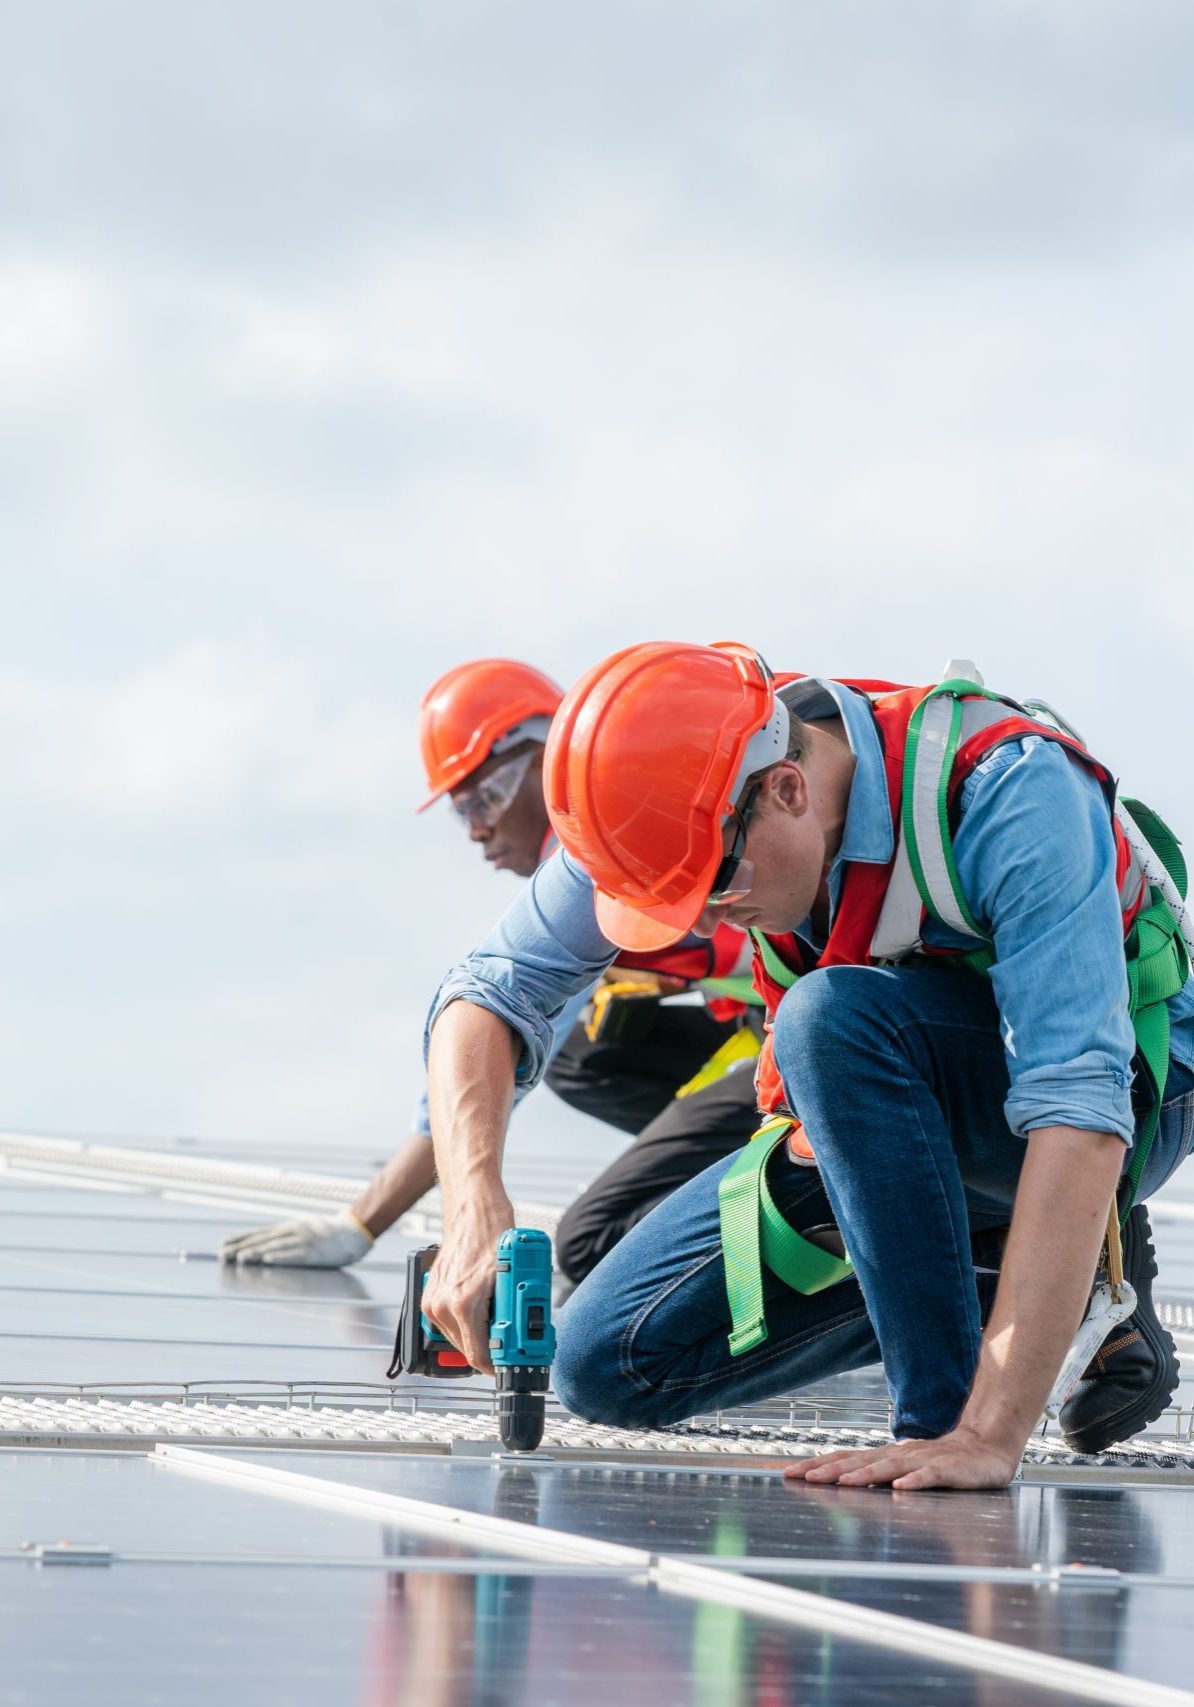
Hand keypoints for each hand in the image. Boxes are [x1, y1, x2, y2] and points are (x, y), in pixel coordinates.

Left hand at [219, 1208, 372, 1267]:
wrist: (354, 1231)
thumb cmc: (328, 1234)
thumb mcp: (304, 1228)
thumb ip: (286, 1236)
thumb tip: (263, 1247)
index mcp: (290, 1226)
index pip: (260, 1232)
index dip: (240, 1238)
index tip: (222, 1243)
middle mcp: (294, 1231)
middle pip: (264, 1239)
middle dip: (242, 1247)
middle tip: (223, 1254)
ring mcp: (304, 1240)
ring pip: (276, 1247)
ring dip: (257, 1252)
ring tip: (241, 1258)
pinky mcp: (315, 1252)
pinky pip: (295, 1255)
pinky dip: (280, 1257)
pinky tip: (267, 1260)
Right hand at [421, 1196, 513, 1373]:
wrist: (473, 1209)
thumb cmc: (493, 1234)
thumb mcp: (510, 1278)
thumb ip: (511, 1313)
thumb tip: (518, 1339)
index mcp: (461, 1304)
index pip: (478, 1356)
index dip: (497, 1365)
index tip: (510, 1364)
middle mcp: (441, 1305)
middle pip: (466, 1350)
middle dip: (489, 1349)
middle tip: (510, 1342)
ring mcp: (432, 1300)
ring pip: (457, 1337)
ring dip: (477, 1335)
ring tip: (498, 1322)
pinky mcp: (430, 1295)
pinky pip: (449, 1322)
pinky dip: (466, 1322)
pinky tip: (482, 1309)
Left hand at [783, 1424, 1021, 1490]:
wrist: (987, 1448)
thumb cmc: (944, 1463)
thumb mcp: (909, 1473)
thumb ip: (883, 1481)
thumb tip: (847, 1489)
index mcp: (887, 1457)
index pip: (846, 1459)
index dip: (818, 1465)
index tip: (789, 1472)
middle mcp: (900, 1455)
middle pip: (859, 1460)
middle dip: (829, 1469)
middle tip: (802, 1477)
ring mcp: (924, 1461)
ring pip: (890, 1467)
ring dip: (866, 1474)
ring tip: (844, 1482)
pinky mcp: (950, 1470)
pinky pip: (931, 1477)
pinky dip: (916, 1481)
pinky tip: (902, 1488)